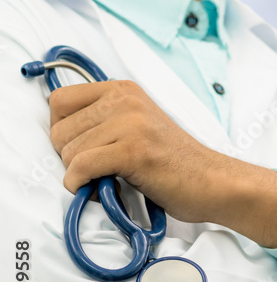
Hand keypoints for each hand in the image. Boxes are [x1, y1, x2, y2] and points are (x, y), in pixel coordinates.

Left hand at [48, 80, 276, 247]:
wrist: (213, 181)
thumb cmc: (174, 163)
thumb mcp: (137, 126)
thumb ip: (103, 120)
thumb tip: (57, 135)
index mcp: (123, 90)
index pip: (59, 101)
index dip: (62, 131)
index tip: (83, 148)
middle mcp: (125, 100)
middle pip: (59, 131)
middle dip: (71, 158)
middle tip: (99, 171)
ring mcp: (130, 123)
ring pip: (69, 152)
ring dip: (81, 176)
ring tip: (110, 180)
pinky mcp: (133, 150)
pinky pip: (81, 168)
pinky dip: (82, 186)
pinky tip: (103, 191)